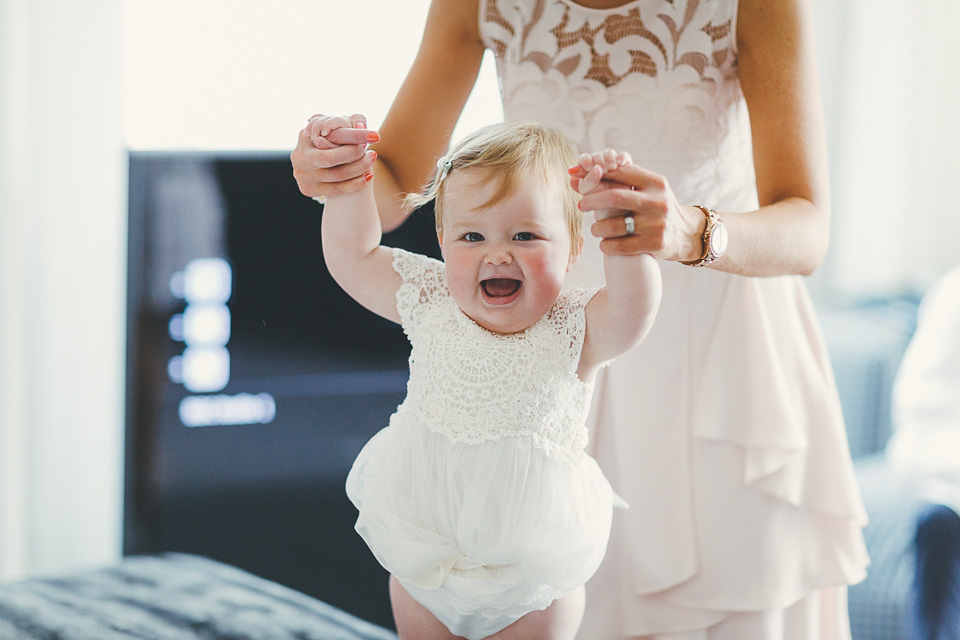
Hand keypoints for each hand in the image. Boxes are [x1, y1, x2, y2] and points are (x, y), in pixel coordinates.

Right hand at [291, 113, 379, 197]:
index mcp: (305, 135)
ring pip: (336, 175)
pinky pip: (336, 189)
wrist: (322, 164)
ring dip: (359, 169)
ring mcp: (303, 174)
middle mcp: (300, 155)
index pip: (331, 134)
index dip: (355, 135)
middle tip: (372, 153)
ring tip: (372, 160)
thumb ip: (355, 120)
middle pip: (330, 158)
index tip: (376, 136)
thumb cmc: (336, 140)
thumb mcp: (342, 126)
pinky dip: (355, 183)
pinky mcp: (308, 189)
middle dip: (354, 155)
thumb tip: (361, 126)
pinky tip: (369, 176)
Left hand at [570, 153, 702, 261]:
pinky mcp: (655, 244)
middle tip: (581, 205)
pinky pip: (621, 246)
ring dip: (598, 228)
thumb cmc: (657, 208)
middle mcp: (658, 201)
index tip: (578, 178)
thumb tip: (575, 174)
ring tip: (596, 229)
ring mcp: (657, 224)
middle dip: (592, 201)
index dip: (595, 174)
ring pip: (614, 226)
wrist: (687, 233)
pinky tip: (604, 244)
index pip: (620, 173)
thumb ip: (620, 180)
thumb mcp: (648, 189)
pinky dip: (607, 246)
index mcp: (655, 182)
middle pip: (615, 197)